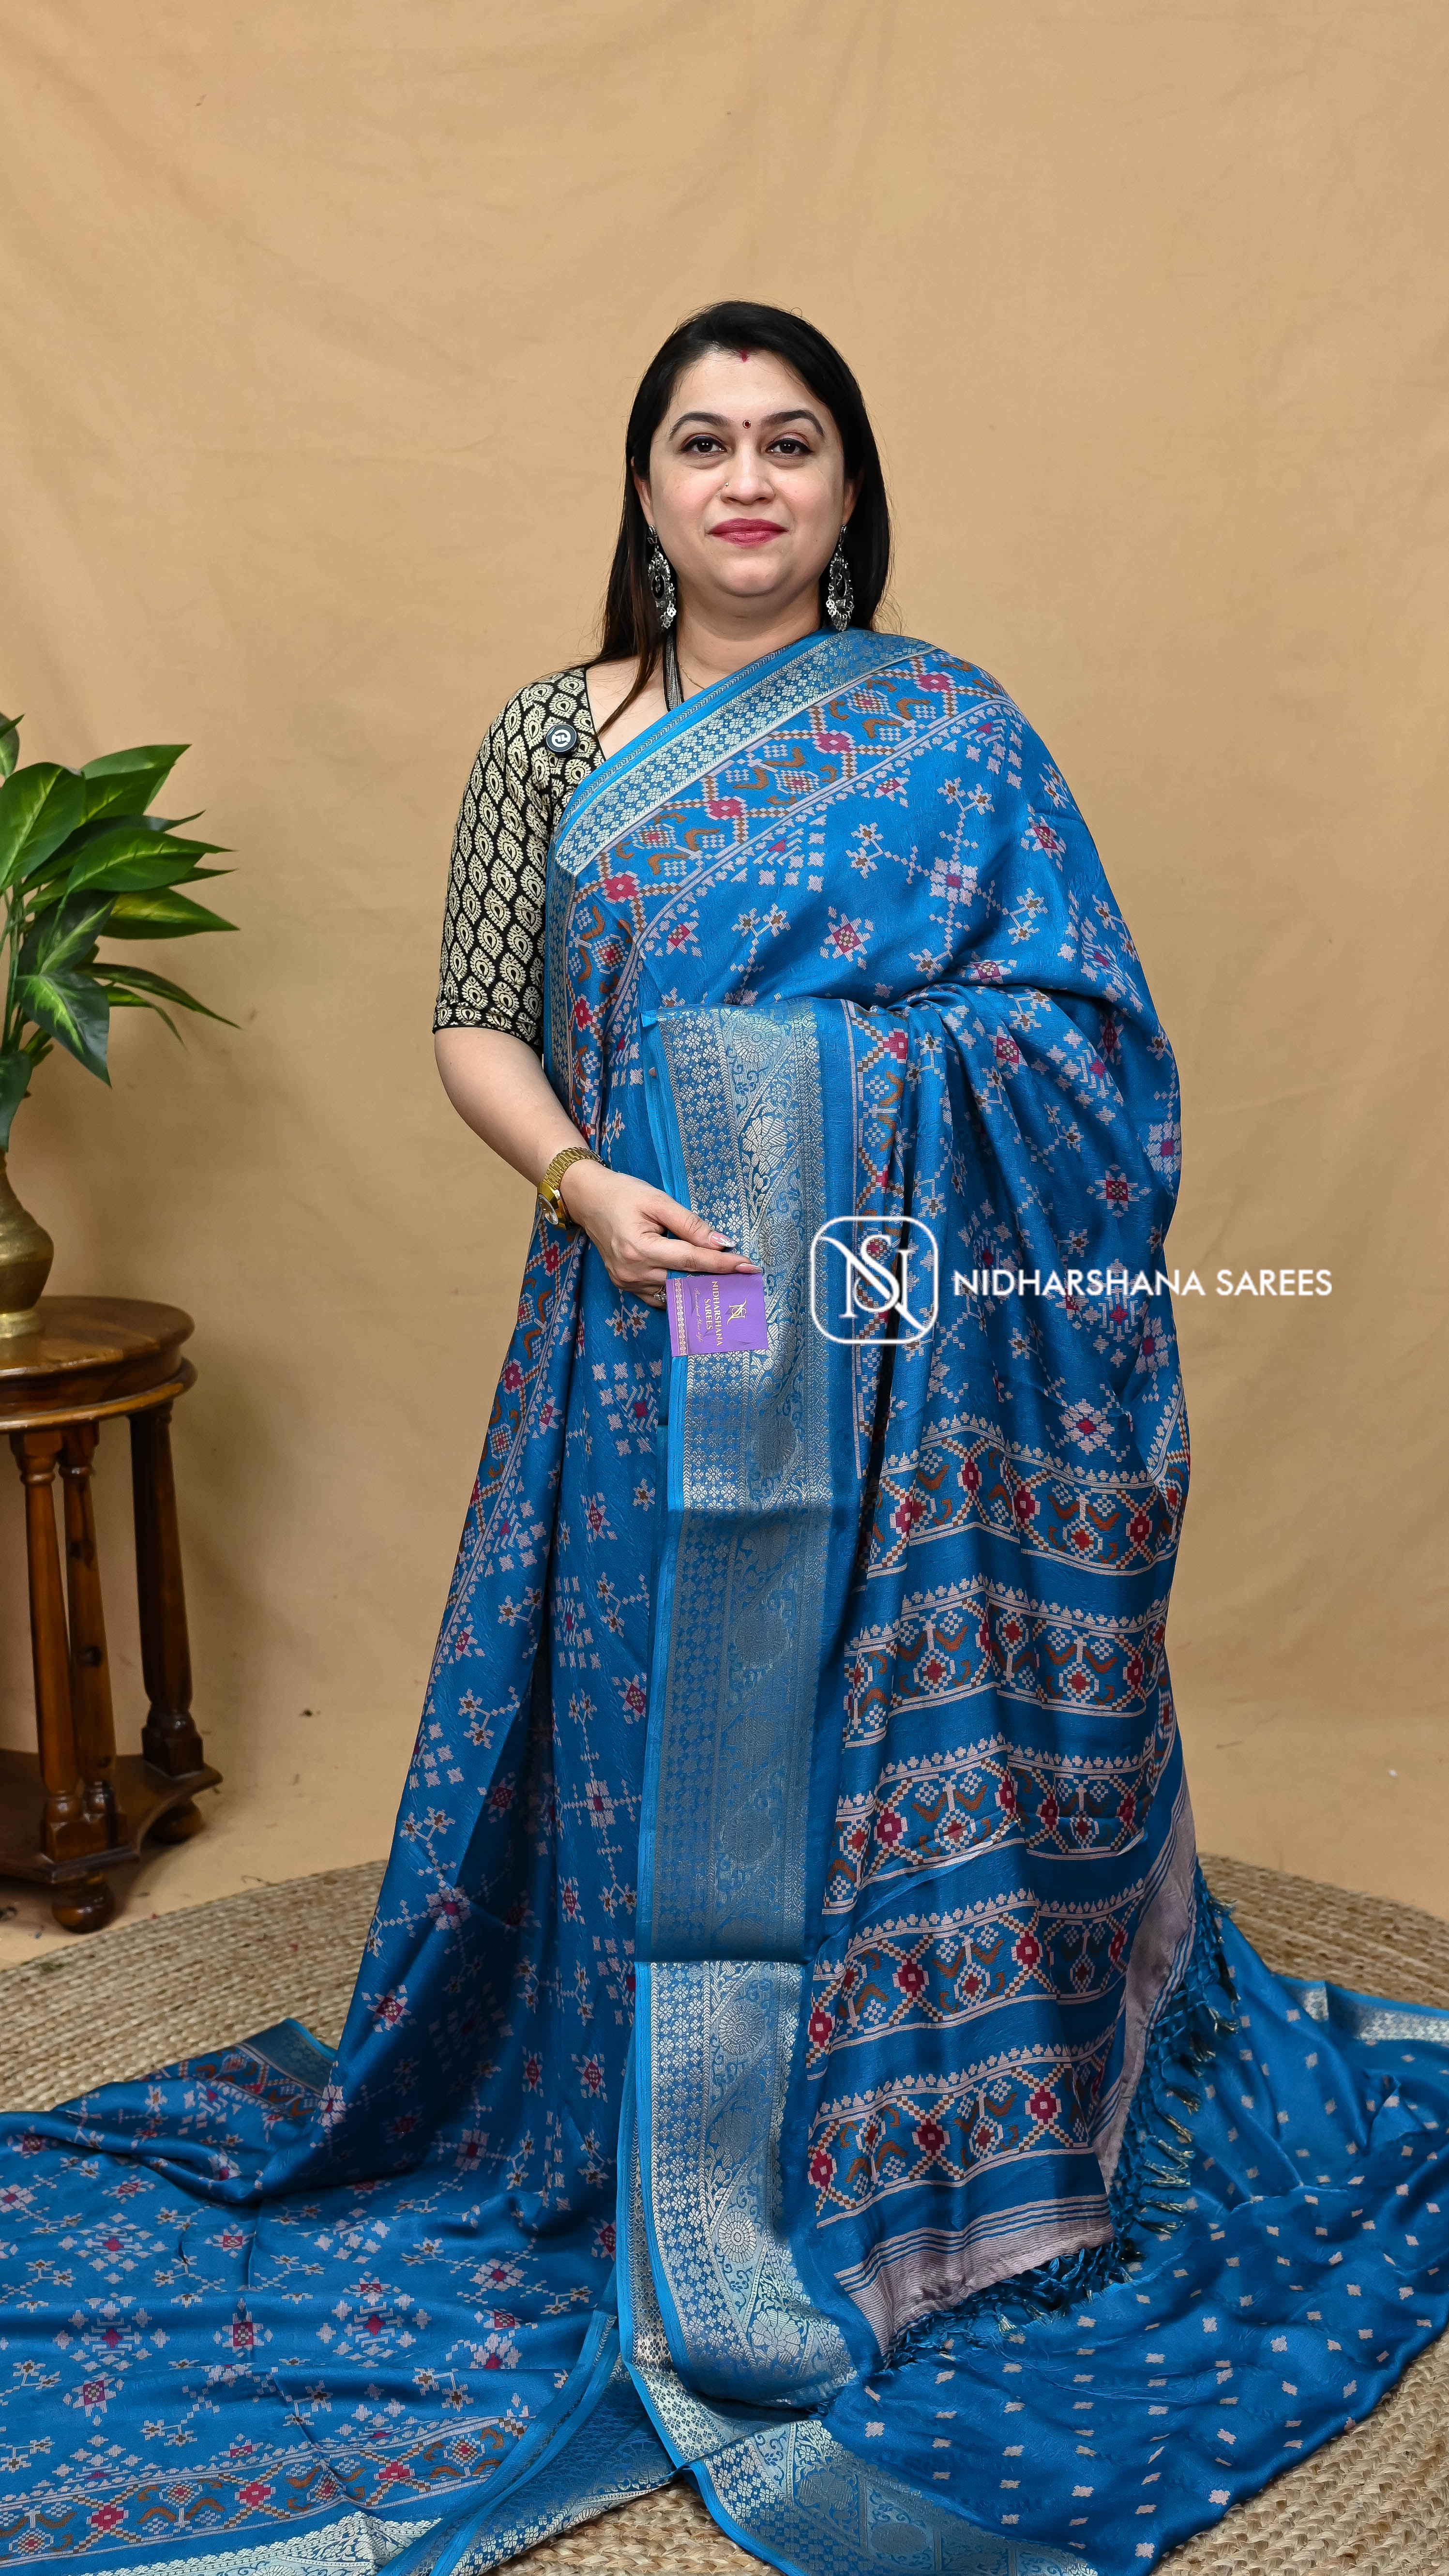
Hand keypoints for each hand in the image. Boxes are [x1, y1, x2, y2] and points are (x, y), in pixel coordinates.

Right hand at [559, 1159, 756, 1305]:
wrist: (586, 1199)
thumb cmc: (623, 1194)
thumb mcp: (658, 1201)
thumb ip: (690, 1224)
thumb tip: (722, 1243)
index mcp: (641, 1248)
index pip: (691, 1260)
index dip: (722, 1264)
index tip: (749, 1266)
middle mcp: (633, 1271)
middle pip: (685, 1281)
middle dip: (716, 1279)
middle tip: (745, 1278)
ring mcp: (626, 1282)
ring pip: (673, 1292)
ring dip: (699, 1288)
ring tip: (726, 1283)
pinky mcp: (624, 1285)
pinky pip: (658, 1297)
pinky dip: (678, 1292)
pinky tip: (695, 1285)